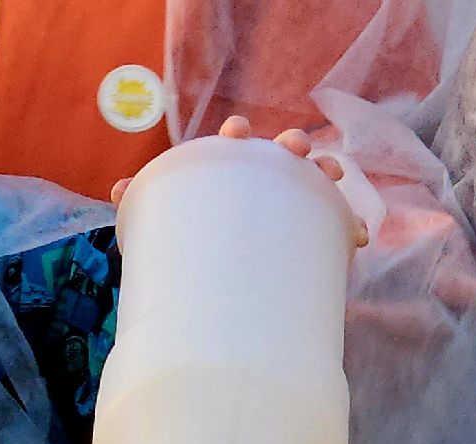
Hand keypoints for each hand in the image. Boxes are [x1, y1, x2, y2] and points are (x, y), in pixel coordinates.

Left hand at [109, 115, 369, 247]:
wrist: (221, 278)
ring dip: (327, 173)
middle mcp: (264, 180)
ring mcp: (290, 205)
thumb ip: (142, 203)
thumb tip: (117, 190)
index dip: (235, 133)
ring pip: (316, 181)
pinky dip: (349, 228)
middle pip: (282, 152)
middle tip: (296, 150)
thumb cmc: (193, 237)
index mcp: (229, 170)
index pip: (234, 141)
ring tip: (334, 178)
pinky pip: (336, 227)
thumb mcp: (164, 221)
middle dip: (292, 145)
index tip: (236, 133)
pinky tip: (357, 237)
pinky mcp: (308, 234)